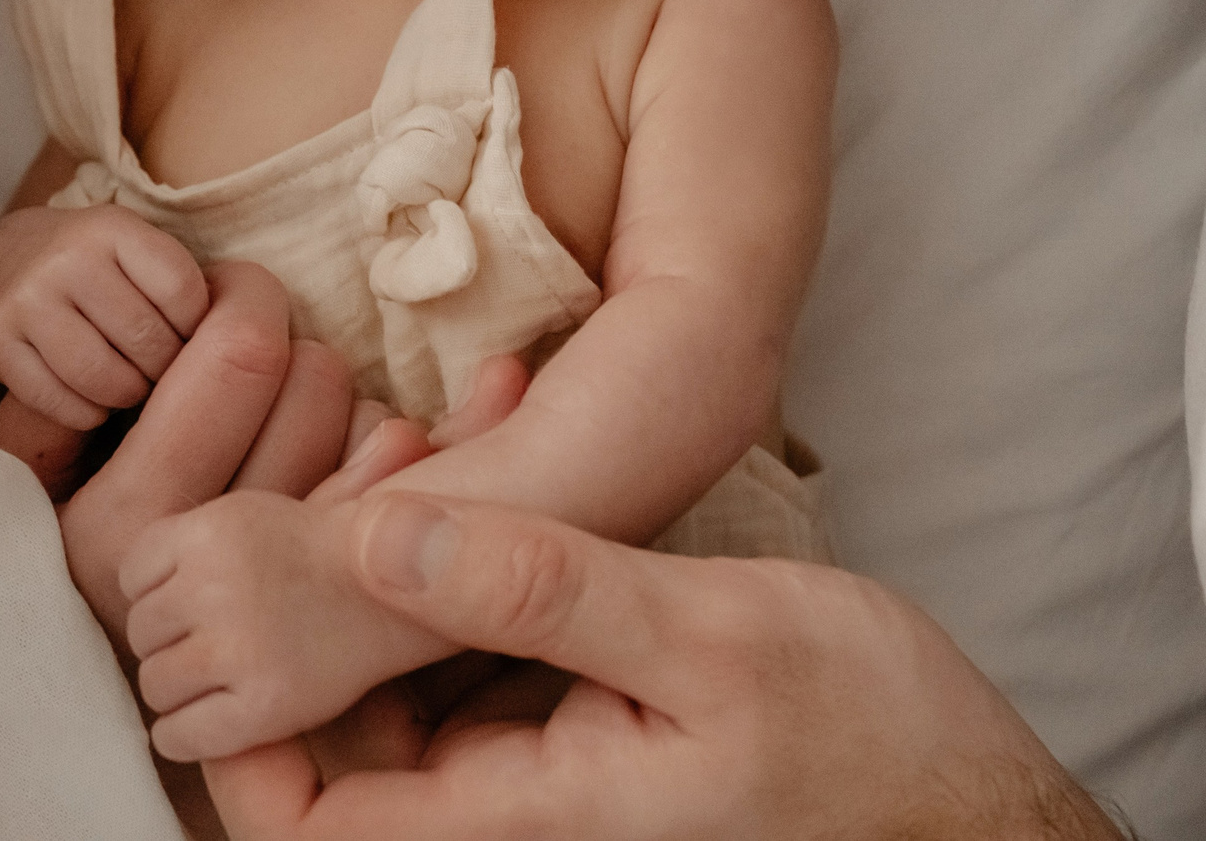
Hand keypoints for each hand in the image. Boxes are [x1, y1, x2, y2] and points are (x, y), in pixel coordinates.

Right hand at [0, 204, 208, 429]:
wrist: (0, 260)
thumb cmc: (94, 268)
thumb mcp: (136, 252)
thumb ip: (182, 290)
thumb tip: (231, 353)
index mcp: (114, 227)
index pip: (183, 292)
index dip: (197, 329)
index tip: (188, 338)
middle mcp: (67, 256)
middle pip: (148, 342)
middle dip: (164, 370)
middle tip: (159, 373)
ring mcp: (26, 297)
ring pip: (105, 379)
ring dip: (127, 396)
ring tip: (129, 387)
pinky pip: (60, 402)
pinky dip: (86, 413)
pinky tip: (91, 400)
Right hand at [0, 259, 331, 640]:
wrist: (73, 670)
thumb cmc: (38, 535)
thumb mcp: (16, 470)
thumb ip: (54, 399)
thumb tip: (130, 347)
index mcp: (134, 514)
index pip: (239, 357)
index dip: (246, 295)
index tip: (225, 291)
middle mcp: (218, 556)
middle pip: (315, 384)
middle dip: (290, 337)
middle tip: (250, 344)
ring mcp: (282, 584)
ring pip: (362, 430)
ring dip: (331, 390)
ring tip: (275, 398)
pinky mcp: (325, 598)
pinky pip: (382, 483)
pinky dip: (368, 442)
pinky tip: (318, 441)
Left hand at [123, 494, 453, 762]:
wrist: (407, 590)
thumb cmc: (323, 552)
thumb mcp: (249, 513)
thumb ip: (187, 542)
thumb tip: (100, 570)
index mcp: (208, 528)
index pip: (132, 571)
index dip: (159, 588)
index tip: (195, 596)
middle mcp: (217, 584)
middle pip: (142, 629)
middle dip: (170, 637)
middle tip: (215, 638)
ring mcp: (238, 647)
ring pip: (156, 682)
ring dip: (179, 685)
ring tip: (222, 672)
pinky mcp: (262, 705)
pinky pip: (179, 733)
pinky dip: (187, 732)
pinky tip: (215, 718)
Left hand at [204, 497, 1122, 840]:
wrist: (965, 781)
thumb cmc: (864, 734)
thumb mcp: (705, 644)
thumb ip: (540, 594)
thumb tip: (375, 539)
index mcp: (517, 816)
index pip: (305, 814)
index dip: (240, 726)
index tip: (245, 580)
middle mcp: (508, 799)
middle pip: (340, 719)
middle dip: (329, 577)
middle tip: (374, 442)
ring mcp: (540, 751)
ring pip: (408, 654)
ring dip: (405, 533)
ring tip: (445, 406)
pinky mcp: (577, 704)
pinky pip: (479, 625)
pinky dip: (476, 531)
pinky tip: (504, 414)